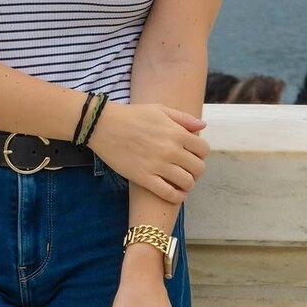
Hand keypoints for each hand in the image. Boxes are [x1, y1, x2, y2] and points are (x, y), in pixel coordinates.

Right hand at [87, 102, 208, 203]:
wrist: (102, 125)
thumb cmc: (131, 115)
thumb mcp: (158, 109)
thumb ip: (182, 118)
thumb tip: (202, 126)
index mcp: (176, 132)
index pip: (203, 149)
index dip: (200, 153)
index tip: (192, 154)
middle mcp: (171, 150)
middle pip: (198, 168)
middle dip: (195, 170)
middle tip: (186, 168)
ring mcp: (158, 165)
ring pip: (187, 183)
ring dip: (187, 184)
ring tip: (180, 181)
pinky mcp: (144, 177)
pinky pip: (169, 194)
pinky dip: (176, 196)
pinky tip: (174, 192)